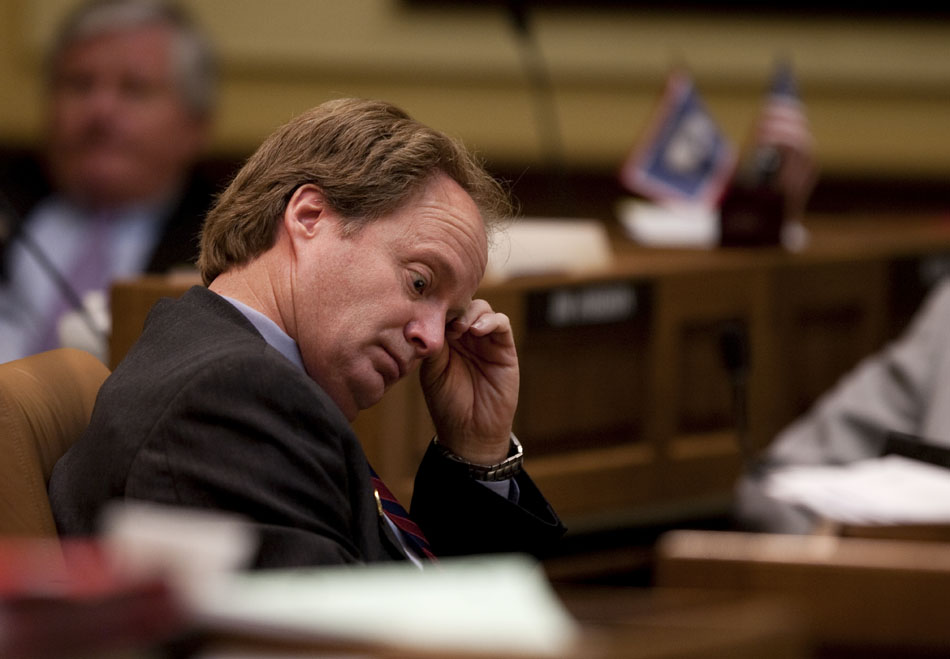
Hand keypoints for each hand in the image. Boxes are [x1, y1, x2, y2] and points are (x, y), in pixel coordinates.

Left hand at [419, 299, 517, 464]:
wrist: (470, 431)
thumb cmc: (447, 403)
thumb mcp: (432, 371)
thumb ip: (434, 344)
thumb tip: (428, 318)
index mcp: (445, 340)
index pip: (444, 311)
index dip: (438, 307)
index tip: (429, 311)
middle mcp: (466, 337)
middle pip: (463, 304)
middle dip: (455, 307)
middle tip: (446, 321)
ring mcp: (486, 341)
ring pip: (482, 308)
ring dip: (471, 312)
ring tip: (460, 328)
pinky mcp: (504, 349)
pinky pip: (501, 323)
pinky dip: (490, 320)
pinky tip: (477, 330)